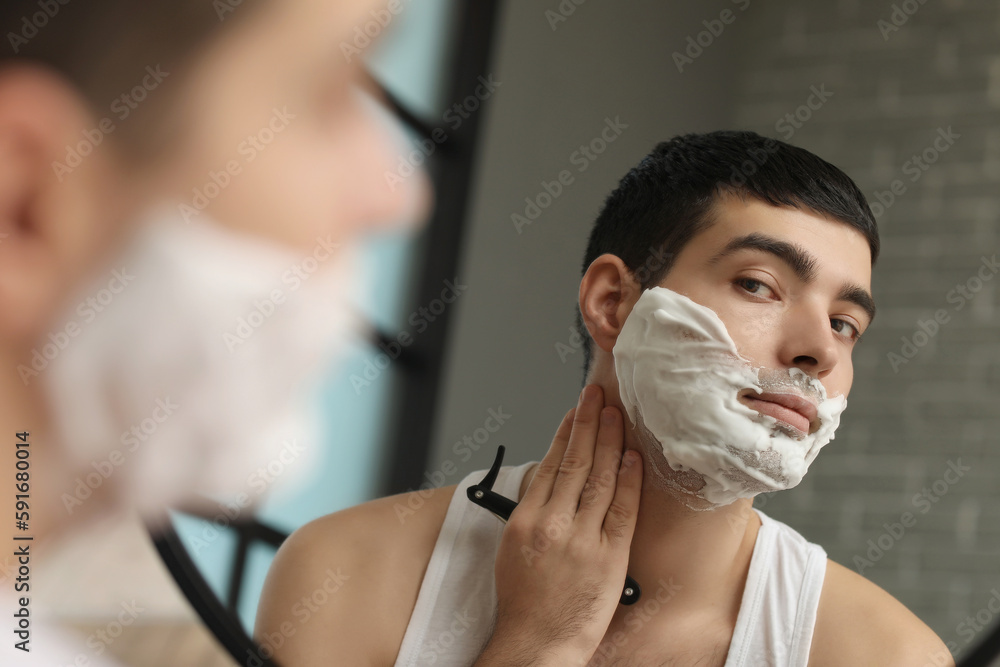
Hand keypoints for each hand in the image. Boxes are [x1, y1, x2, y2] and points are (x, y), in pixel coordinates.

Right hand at [479, 384, 642, 665]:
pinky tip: (632, 457)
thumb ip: (532, 513)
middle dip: (587, 423)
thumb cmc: (523, 603)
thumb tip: (549, 481)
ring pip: (597, 478)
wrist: (536, 643)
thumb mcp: (513, 549)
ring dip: (608, 441)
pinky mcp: (609, 557)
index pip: (549, 464)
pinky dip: (628, 480)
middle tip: (597, 395)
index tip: (574, 412)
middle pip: (574, 462)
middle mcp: (553, 524)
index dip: (564, 433)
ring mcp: (582, 540)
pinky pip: (622, 510)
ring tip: (615, 413)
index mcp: (526, 520)